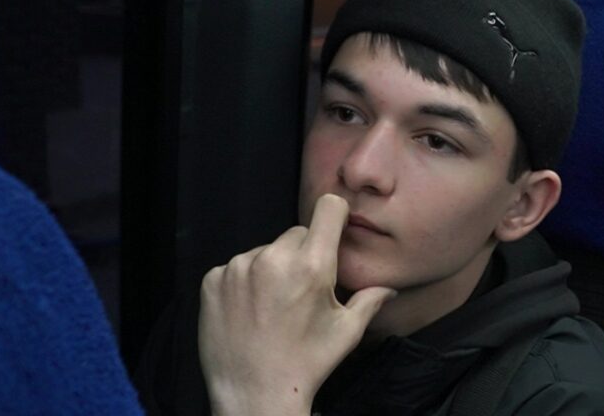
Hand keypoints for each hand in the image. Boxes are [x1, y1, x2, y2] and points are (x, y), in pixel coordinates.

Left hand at [198, 194, 395, 415]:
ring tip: (273, 305)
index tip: (334, 230)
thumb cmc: (306, 364)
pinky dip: (245, 282)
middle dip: (304, 253)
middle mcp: (273, 259)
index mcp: (312, 266)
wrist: (253, 395)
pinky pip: (236, 267)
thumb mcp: (346, 333)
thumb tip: (390, 289)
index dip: (335, 216)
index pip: (328, 208)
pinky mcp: (213, 280)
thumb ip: (370, 301)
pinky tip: (251, 310)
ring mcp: (238, 268)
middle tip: (302, 290)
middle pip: (297, 233)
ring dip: (272, 268)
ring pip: (266, 250)